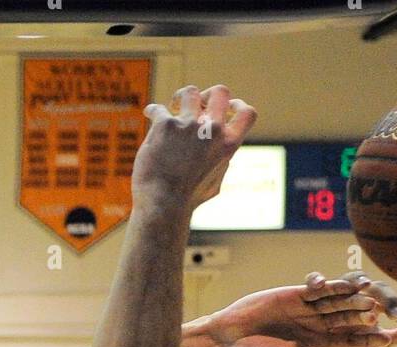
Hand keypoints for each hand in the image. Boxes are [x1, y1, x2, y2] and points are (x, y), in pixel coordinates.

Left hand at [133, 85, 255, 212]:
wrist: (163, 204)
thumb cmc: (188, 199)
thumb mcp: (215, 182)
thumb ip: (221, 162)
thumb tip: (224, 152)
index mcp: (228, 145)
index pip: (247, 113)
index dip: (237, 105)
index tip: (226, 108)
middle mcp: (212, 131)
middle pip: (220, 92)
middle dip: (207, 95)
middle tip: (195, 106)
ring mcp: (189, 125)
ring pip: (189, 92)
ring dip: (180, 97)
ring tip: (172, 108)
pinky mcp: (166, 125)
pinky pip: (158, 108)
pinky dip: (153, 112)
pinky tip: (149, 116)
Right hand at [205, 272, 396, 346]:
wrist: (228, 338)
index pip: (348, 344)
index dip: (367, 342)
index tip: (387, 343)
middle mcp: (316, 327)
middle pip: (349, 322)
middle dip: (368, 320)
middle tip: (388, 316)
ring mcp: (307, 309)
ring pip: (338, 303)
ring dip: (356, 301)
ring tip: (374, 299)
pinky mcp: (296, 294)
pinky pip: (320, 289)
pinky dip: (335, 286)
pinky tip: (351, 283)